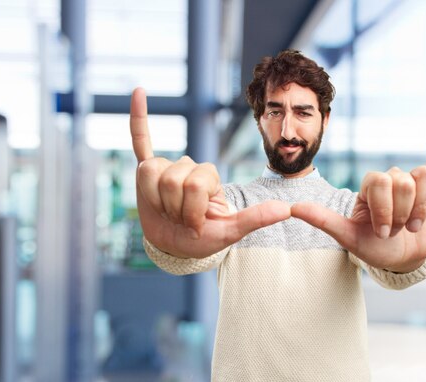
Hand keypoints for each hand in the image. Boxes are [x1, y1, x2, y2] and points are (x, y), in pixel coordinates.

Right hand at [130, 87, 290, 258]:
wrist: (174, 246)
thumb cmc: (201, 240)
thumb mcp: (229, 232)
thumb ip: (255, 219)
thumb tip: (287, 209)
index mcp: (209, 176)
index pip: (195, 184)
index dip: (191, 211)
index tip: (195, 227)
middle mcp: (187, 166)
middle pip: (172, 180)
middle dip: (174, 208)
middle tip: (179, 220)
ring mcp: (166, 167)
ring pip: (149, 173)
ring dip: (154, 201)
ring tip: (164, 211)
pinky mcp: (146, 170)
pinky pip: (141, 140)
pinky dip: (139, 117)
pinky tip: (138, 91)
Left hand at [291, 104, 425, 271]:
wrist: (402, 259)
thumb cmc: (374, 248)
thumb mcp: (348, 237)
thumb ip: (323, 220)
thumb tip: (293, 207)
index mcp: (369, 186)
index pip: (379, 182)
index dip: (384, 210)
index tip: (381, 233)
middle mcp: (390, 178)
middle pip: (402, 181)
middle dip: (401, 212)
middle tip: (396, 229)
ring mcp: (413, 180)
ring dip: (421, 207)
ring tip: (413, 225)